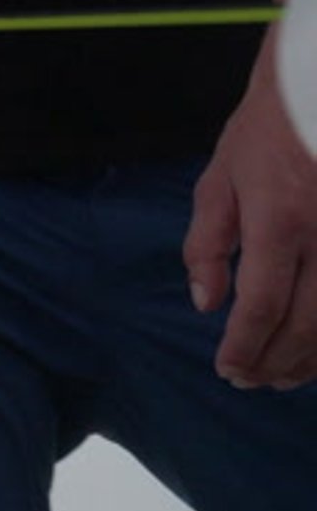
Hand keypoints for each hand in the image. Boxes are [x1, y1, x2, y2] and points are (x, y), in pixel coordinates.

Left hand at [184, 55, 316, 389]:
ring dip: (311, 359)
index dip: (245, 347)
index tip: (227, 369)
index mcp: (281, 219)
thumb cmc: (269, 129)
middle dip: (276, 362)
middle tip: (250, 380)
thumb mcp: (220, 177)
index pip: (263, 305)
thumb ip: (208, 242)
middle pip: (307, 325)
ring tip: (282, 376)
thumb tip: (205, 301)